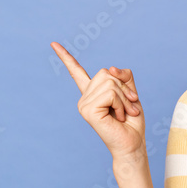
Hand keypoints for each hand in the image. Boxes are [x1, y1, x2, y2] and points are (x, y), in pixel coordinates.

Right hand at [50, 42, 144, 158]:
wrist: (133, 144)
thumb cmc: (132, 122)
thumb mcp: (131, 92)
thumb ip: (123, 76)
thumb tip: (110, 68)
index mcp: (92, 92)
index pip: (76, 72)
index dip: (65, 57)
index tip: (53, 43)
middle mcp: (84, 97)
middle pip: (107, 73)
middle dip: (124, 88)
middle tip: (129, 106)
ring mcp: (84, 104)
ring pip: (110, 82)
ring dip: (125, 98)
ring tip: (125, 113)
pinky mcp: (88, 111)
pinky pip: (110, 93)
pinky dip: (121, 104)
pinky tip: (119, 117)